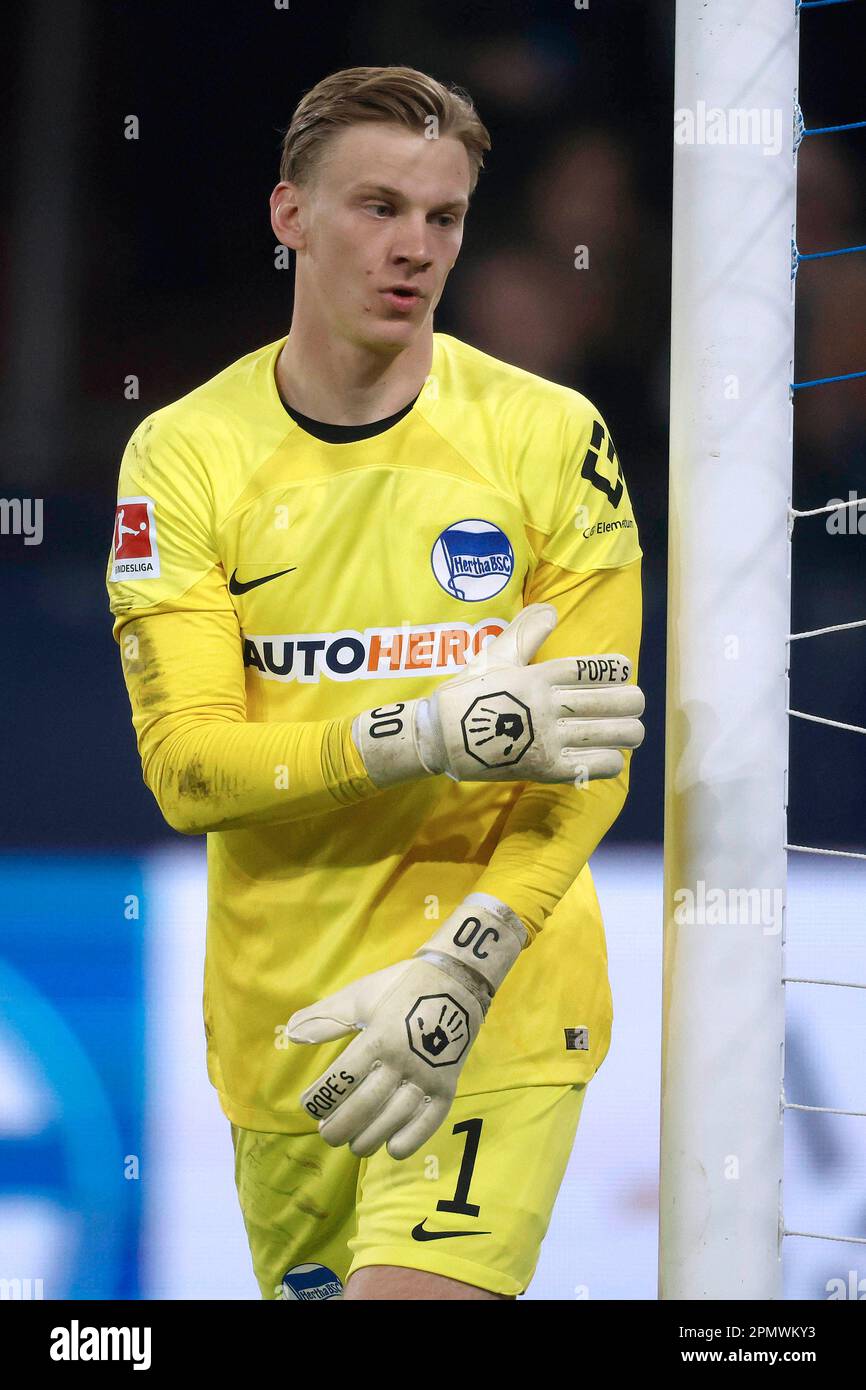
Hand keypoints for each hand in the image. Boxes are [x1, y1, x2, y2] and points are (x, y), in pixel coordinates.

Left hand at [286, 894, 525, 1158]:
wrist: (457, 980)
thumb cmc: (401, 987)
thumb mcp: (361, 996)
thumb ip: (326, 1017)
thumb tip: (291, 1033)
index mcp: (378, 1038)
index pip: (342, 1079)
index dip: (320, 1099)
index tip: (308, 1107)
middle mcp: (402, 1062)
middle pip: (365, 1106)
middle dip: (340, 1126)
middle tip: (327, 1134)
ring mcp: (427, 1076)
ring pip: (394, 1118)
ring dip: (369, 1137)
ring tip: (354, 1145)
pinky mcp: (448, 1086)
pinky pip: (430, 1121)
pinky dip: (411, 1139)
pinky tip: (392, 1148)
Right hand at [352, 603, 643, 788]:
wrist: (438, 738)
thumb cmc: (467, 694)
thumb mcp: (495, 655)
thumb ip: (526, 632)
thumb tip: (551, 608)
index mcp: (538, 676)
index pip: (590, 669)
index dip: (615, 669)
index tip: (626, 670)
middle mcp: (547, 706)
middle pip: (610, 701)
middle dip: (631, 702)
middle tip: (634, 703)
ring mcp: (548, 738)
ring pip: (610, 734)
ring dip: (628, 732)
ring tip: (631, 730)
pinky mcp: (546, 769)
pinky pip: (595, 764)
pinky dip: (610, 760)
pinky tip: (609, 755)